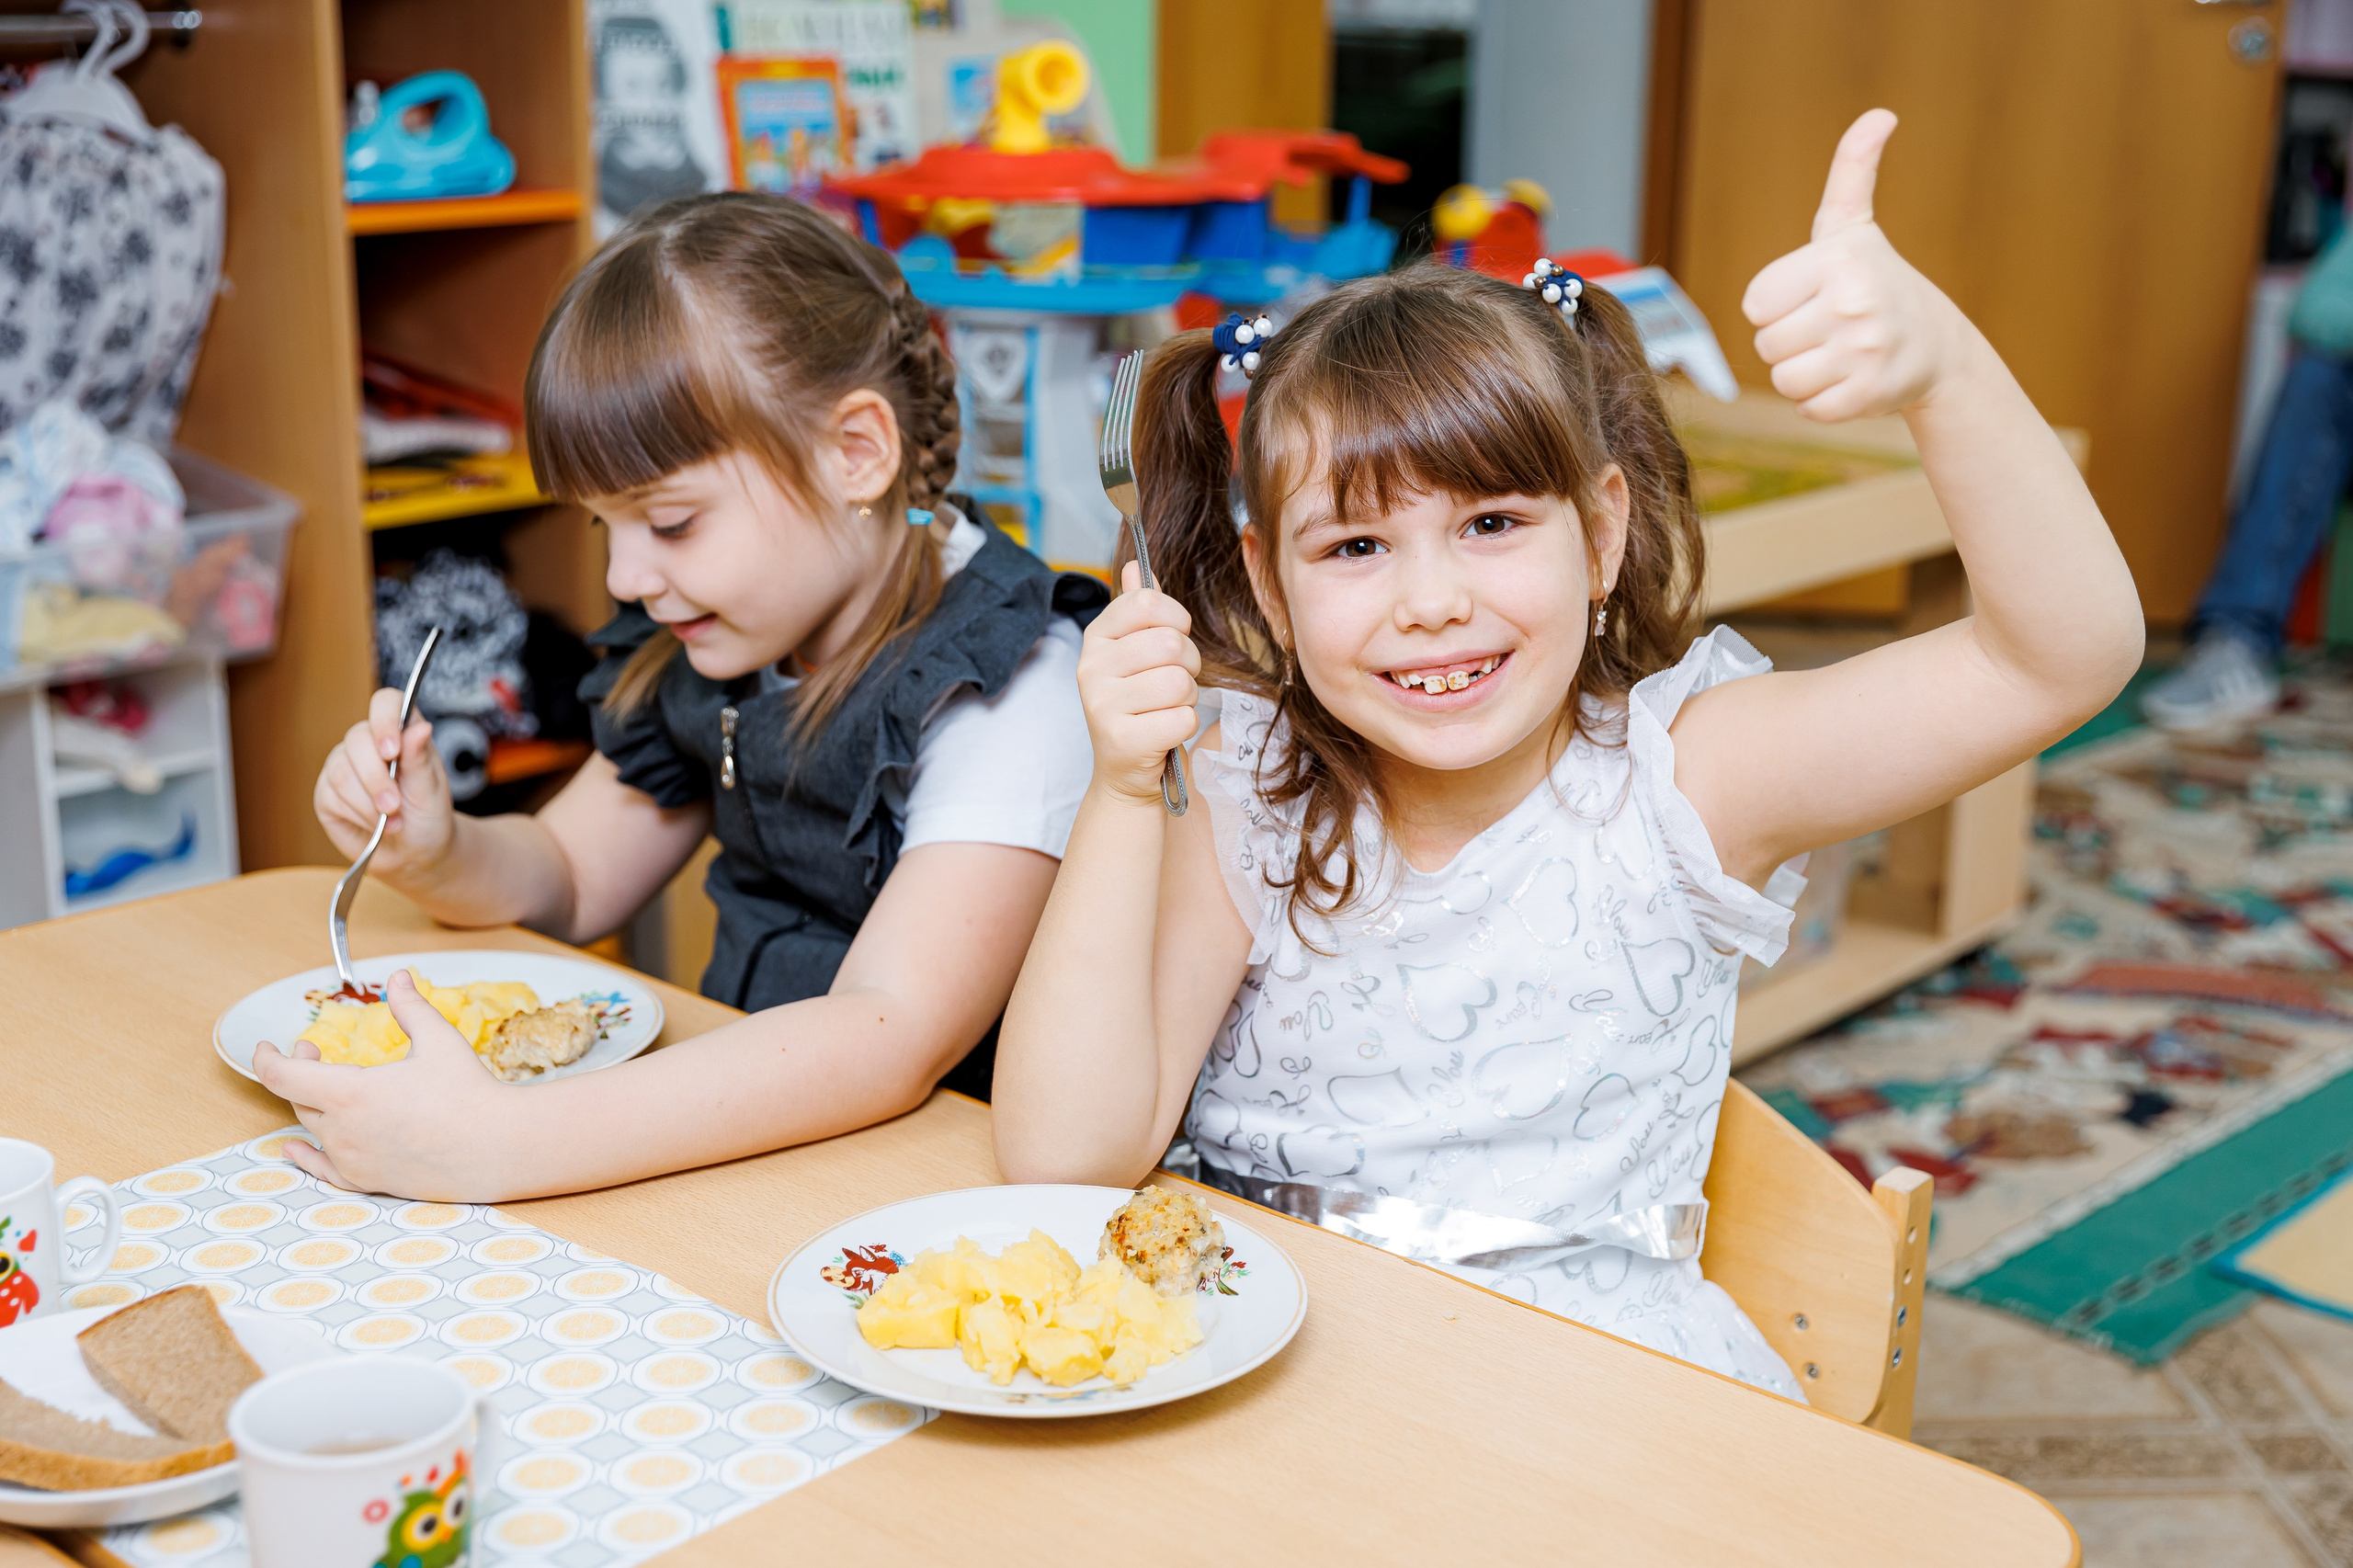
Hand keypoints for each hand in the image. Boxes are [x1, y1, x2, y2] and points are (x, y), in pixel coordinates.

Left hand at [251, 970, 514, 1200]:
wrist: (496, 1147)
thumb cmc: (468, 1092)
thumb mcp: (438, 1039)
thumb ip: (410, 1007)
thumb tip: (398, 978)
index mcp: (350, 1093)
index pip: (284, 1076)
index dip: (268, 1058)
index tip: (267, 1046)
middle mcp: (342, 1131)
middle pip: (299, 1099)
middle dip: (300, 1072)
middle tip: (315, 1052)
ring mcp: (353, 1159)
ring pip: (314, 1129)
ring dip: (313, 1105)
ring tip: (326, 1088)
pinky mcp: (368, 1181)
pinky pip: (323, 1170)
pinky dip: (305, 1156)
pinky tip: (294, 1148)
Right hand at [314, 687, 454, 880]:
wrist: (414, 854)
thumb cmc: (428, 817)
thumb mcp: (432, 790)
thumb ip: (421, 759)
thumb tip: (420, 727)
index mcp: (401, 731)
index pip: (386, 702)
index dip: (385, 720)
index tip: (393, 751)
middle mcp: (368, 743)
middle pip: (357, 740)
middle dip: (377, 779)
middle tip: (396, 806)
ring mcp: (343, 765)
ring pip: (342, 772)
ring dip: (369, 803)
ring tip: (393, 822)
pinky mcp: (326, 792)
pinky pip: (331, 795)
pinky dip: (357, 815)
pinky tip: (375, 826)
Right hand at [1078, 561, 1201, 805]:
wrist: (1126, 773)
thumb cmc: (1139, 705)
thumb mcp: (1136, 654)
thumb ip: (1140, 610)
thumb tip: (1135, 565)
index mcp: (1096, 638)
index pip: (1148, 602)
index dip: (1176, 620)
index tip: (1173, 638)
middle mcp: (1091, 668)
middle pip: (1170, 644)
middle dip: (1189, 665)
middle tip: (1175, 683)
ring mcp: (1102, 705)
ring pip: (1178, 682)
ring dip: (1186, 698)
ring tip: (1166, 708)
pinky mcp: (1122, 740)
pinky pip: (1181, 718)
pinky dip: (1183, 727)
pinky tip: (1163, 732)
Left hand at [1742, 109, 1971, 421]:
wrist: (1939, 348)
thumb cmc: (1878, 282)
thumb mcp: (1856, 226)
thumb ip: (1852, 170)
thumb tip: (1880, 115)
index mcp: (1836, 260)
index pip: (1756, 304)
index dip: (1778, 305)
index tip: (1814, 297)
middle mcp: (1851, 302)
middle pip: (1767, 344)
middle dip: (1791, 342)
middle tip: (1831, 329)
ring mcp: (1862, 352)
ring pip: (1783, 380)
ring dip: (1804, 374)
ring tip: (1839, 355)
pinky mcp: (1867, 395)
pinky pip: (1808, 408)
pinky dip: (1823, 402)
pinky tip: (1852, 380)